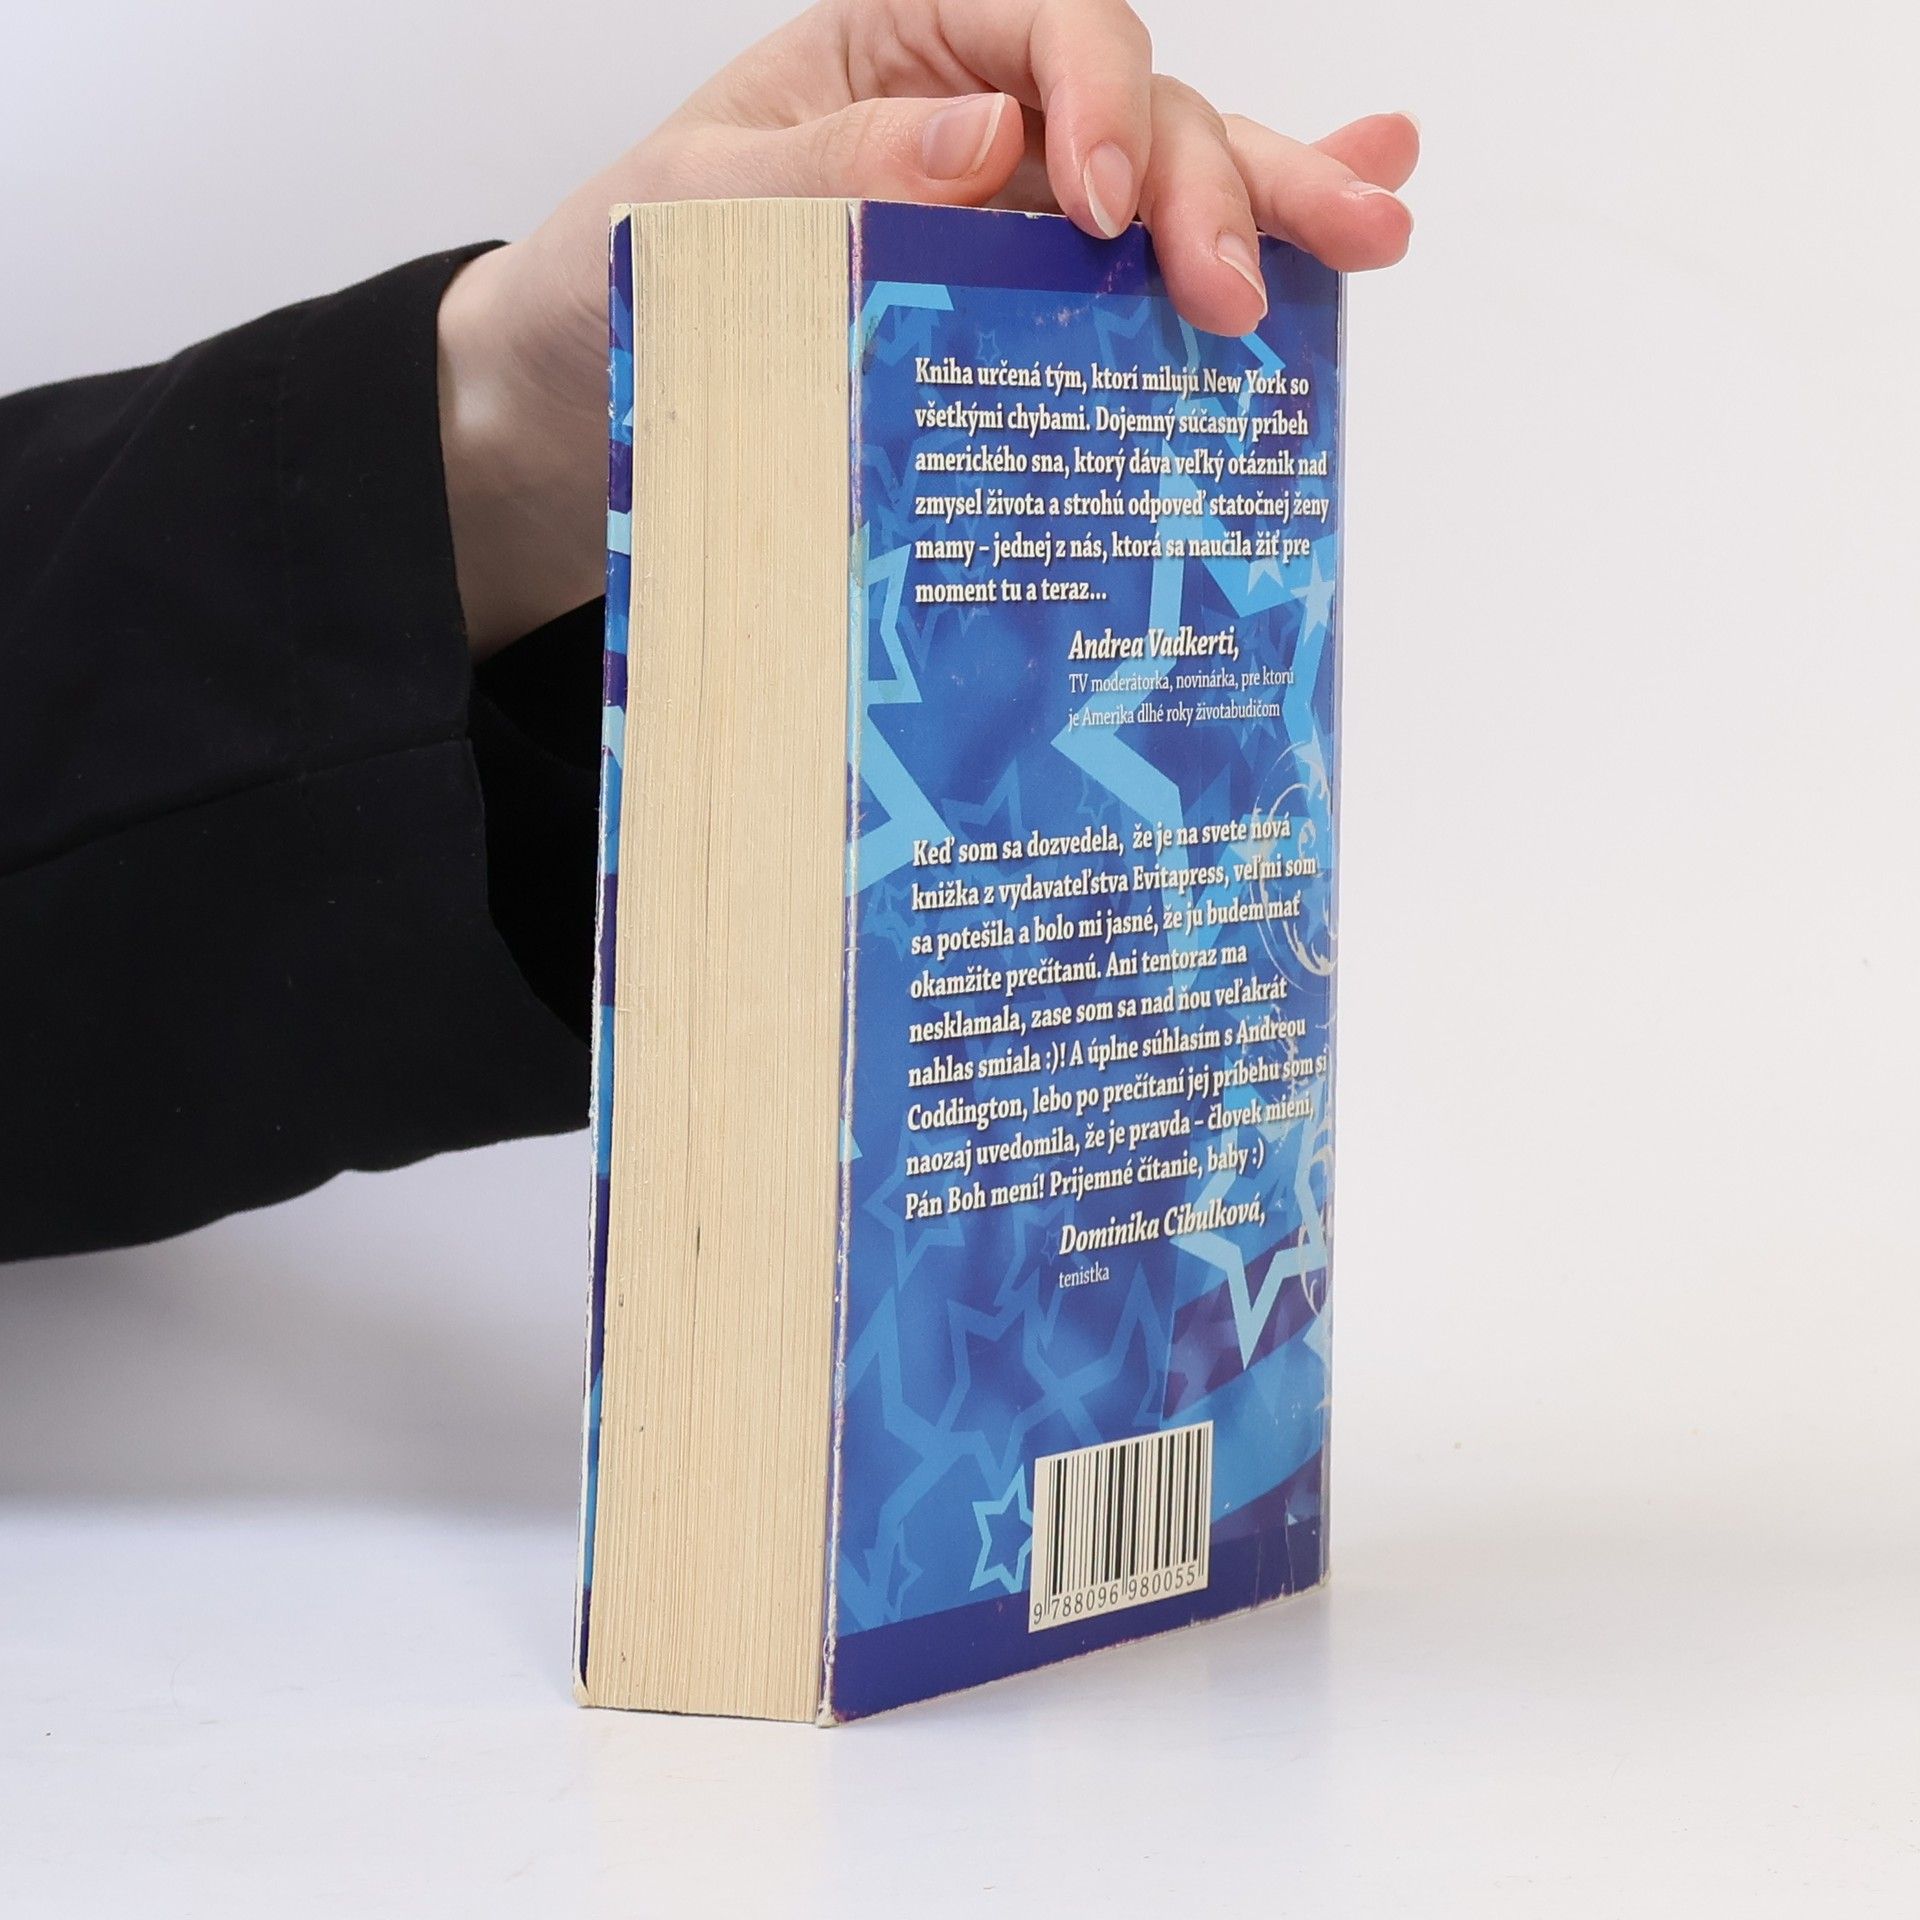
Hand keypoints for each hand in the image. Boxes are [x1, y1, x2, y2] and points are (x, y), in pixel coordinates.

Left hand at [439, 0, 1418, 653]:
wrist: (575, 413)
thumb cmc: (610, 289)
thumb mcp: (685, 214)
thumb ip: (829, 171)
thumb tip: (987, 138)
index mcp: (895, 53)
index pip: (1042, 30)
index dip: (1094, 99)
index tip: (1092, 208)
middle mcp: (974, 121)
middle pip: (1134, 107)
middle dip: (1213, 178)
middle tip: (1251, 276)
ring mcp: (1012, 223)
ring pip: (1166, 188)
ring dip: (1274, 207)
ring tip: (1374, 232)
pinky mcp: (1021, 319)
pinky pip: (1135, 284)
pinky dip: (1238, 255)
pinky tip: (1343, 236)